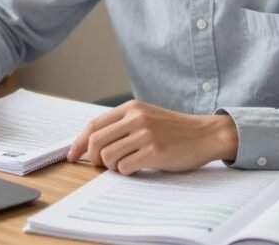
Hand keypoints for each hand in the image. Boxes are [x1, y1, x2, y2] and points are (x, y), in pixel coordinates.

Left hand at [66, 100, 238, 174]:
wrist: (206, 134)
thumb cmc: (175, 130)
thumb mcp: (147, 117)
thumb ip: (123, 125)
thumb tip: (92, 144)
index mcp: (131, 108)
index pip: (94, 124)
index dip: (79, 142)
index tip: (72, 155)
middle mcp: (136, 118)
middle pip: (96, 141)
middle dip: (93, 157)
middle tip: (101, 165)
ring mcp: (145, 134)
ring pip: (108, 156)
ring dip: (111, 166)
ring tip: (125, 164)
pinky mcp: (154, 151)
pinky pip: (125, 167)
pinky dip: (126, 171)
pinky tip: (137, 167)